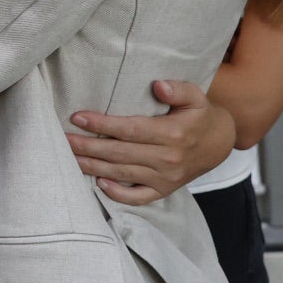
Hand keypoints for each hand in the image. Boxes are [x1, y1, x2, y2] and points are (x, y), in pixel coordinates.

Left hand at [65, 80, 237, 205]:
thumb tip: (158, 85)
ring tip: (69, 157)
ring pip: (123, 174)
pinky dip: (118, 194)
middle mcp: (167, 159)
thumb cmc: (200, 116)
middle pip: (119, 153)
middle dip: (88, 146)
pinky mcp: (164, 190)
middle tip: (63, 139)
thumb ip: (178, 89)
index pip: (129, 130)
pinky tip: (98, 183)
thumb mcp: (196, 96)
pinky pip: (138, 197)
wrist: (219, 144)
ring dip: (93, 167)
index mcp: (172, 134)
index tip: (78, 117)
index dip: (102, 124)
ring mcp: (165, 178)